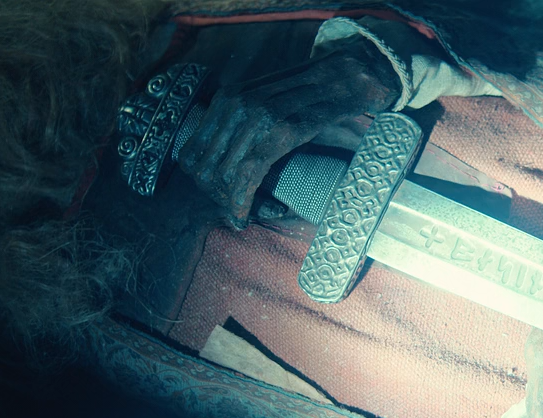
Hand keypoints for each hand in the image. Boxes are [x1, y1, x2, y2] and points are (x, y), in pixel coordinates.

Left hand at [177, 37, 398, 226]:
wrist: (350, 75)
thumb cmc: (312, 97)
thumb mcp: (268, 106)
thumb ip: (244, 129)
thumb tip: (224, 169)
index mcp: (226, 99)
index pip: (191, 155)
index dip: (203, 186)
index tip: (225, 201)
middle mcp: (234, 105)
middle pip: (204, 170)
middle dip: (219, 199)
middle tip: (242, 212)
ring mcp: (256, 116)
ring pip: (223, 176)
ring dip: (234, 204)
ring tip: (255, 211)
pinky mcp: (280, 130)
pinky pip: (248, 174)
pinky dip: (242, 201)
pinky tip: (245, 216)